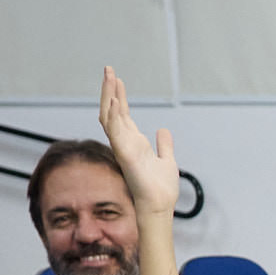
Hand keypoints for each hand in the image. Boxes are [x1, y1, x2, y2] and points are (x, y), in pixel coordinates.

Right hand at [96, 67, 177, 215]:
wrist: (160, 205)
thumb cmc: (161, 188)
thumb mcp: (166, 160)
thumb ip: (164, 145)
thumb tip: (163, 130)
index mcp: (134, 142)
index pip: (123, 115)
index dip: (119, 96)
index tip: (117, 79)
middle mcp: (125, 142)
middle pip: (113, 111)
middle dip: (110, 90)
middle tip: (108, 70)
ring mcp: (123, 146)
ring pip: (110, 116)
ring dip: (109, 96)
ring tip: (110, 76)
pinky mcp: (125, 153)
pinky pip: (115, 131)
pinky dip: (114, 114)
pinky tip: (115, 99)